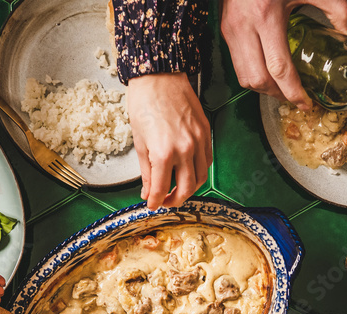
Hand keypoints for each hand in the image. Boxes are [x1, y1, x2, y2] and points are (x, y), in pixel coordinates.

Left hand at [127, 73, 210, 209]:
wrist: (159, 76)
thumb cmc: (145, 103)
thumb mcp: (139, 141)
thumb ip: (146, 170)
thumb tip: (147, 190)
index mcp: (163, 153)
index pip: (160, 189)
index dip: (155, 201)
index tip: (151, 205)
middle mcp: (184, 149)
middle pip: (185, 189)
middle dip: (174, 200)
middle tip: (165, 201)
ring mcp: (198, 141)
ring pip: (200, 178)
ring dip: (189, 189)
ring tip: (177, 190)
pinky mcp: (205, 133)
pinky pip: (207, 161)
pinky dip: (199, 171)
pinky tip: (189, 171)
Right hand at [221, 0, 346, 109]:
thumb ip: (336, 10)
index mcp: (266, 16)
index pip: (279, 69)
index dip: (293, 92)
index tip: (305, 103)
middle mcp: (244, 27)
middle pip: (258, 80)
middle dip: (277, 95)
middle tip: (294, 98)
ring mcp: (232, 30)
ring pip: (243, 77)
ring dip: (263, 88)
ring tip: (281, 88)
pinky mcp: (226, 29)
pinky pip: (237, 63)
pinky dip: (253, 73)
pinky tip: (268, 69)